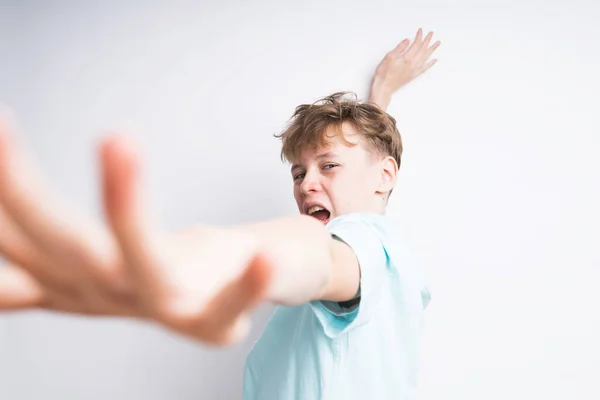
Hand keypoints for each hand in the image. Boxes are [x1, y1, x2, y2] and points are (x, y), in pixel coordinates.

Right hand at [0, 114, 271, 344]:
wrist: (218, 300)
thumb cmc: (154, 269)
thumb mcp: (88, 261)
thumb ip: (38, 246)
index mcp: (70, 281)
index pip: (15, 242)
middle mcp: (106, 296)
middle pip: (59, 246)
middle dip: (23, 189)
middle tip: (1, 126)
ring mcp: (161, 307)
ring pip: (137, 258)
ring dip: (125, 202)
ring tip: (118, 140)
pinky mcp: (213, 319)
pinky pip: (231, 302)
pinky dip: (249, 284)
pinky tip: (262, 254)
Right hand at [369, 28, 440, 109]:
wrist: (384, 87)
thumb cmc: (384, 74)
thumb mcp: (389, 57)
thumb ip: (399, 48)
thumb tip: (407, 41)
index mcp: (407, 59)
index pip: (416, 44)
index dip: (419, 36)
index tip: (420, 31)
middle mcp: (413, 64)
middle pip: (423, 50)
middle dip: (427, 40)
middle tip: (431, 34)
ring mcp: (414, 70)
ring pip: (426, 58)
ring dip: (432, 50)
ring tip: (437, 44)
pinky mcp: (413, 75)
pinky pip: (424, 68)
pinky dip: (430, 64)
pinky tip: (434, 60)